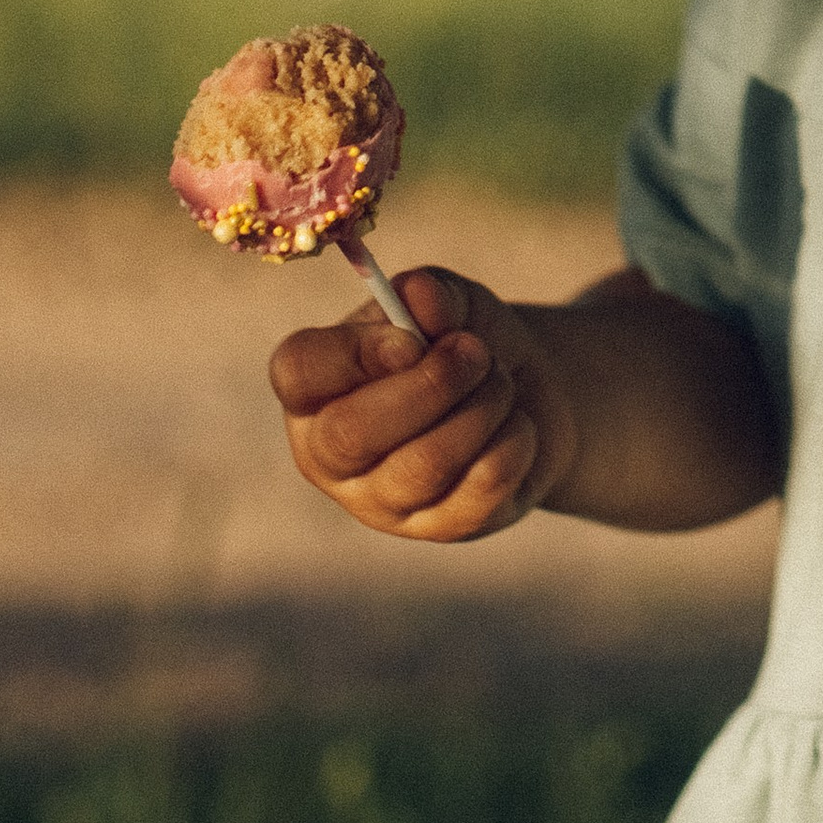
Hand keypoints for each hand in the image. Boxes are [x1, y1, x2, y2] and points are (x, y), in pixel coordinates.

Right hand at [268, 266, 574, 543]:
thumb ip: (430, 294)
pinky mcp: (442, 529)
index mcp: (315, 388)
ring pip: (426, 464)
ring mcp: (383, 502)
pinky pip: (482, 486)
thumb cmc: (461, 339)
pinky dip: (514, 439)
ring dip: (482, 405)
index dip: (354, 352)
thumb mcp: (449, 302)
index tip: (412, 339)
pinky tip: (514, 423)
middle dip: (430, 384)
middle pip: (352, 433)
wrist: (525, 391)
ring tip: (500, 380)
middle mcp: (332, 454)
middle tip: (476, 351)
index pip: (297, 372)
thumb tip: (420, 295)